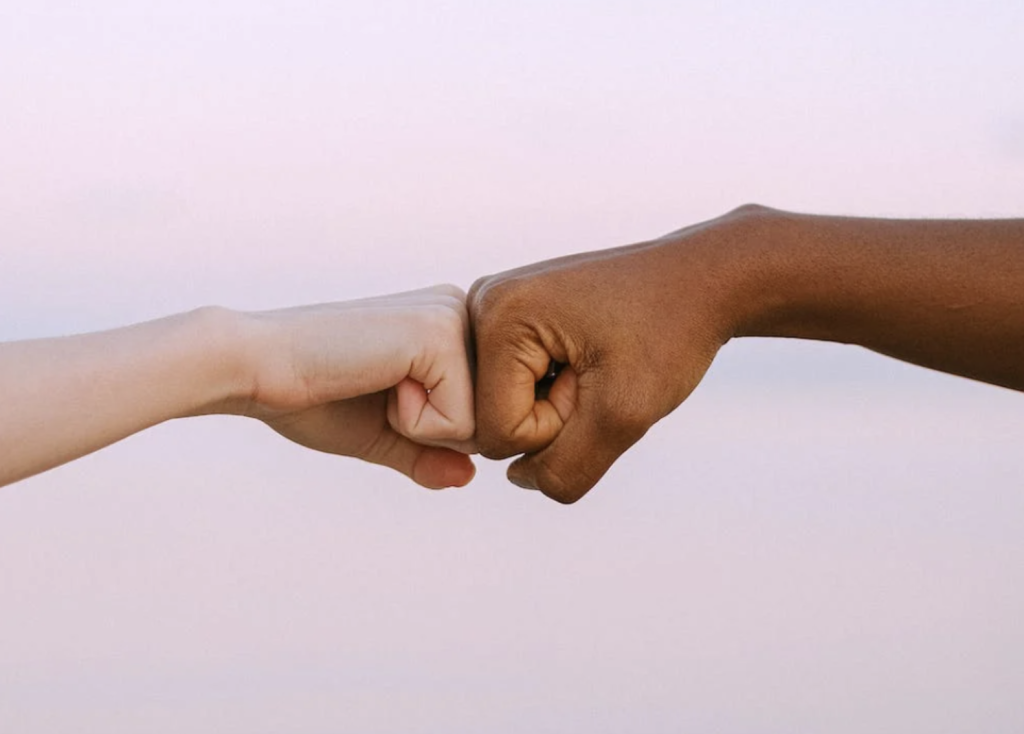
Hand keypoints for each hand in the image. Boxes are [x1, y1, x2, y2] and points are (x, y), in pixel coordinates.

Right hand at [234, 285, 476, 488]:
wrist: (254, 368)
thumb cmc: (311, 397)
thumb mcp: (383, 434)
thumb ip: (429, 455)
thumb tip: (471, 476)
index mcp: (450, 326)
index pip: (484, 412)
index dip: (432, 432)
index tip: (378, 394)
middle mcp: (462, 311)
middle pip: (492, 419)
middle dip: (434, 432)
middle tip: (375, 390)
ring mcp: (454, 318)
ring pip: (483, 425)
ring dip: (422, 428)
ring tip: (374, 384)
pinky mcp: (440, 335)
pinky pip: (460, 423)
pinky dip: (412, 424)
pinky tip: (374, 382)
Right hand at [468, 209, 754, 501]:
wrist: (700, 282)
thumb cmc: (670, 333)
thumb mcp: (624, 415)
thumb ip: (566, 469)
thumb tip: (519, 477)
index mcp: (497, 316)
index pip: (498, 434)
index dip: (558, 428)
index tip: (601, 379)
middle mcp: (481, 305)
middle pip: (492, 422)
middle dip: (554, 417)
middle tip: (600, 371)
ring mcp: (491, 309)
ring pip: (503, 410)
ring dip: (555, 406)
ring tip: (595, 363)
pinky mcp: (508, 319)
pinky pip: (514, 389)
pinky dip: (553, 391)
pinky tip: (584, 359)